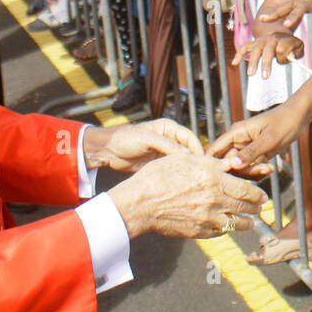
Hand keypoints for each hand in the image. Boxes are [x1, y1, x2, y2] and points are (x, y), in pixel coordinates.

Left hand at [84, 119, 203, 172]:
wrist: (107, 150)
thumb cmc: (125, 138)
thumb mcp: (146, 139)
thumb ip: (166, 144)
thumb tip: (186, 154)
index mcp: (169, 128)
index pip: (190, 138)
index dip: (198, 149)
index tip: (203, 163)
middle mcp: (169, 139)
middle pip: (188, 150)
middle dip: (195, 161)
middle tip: (200, 174)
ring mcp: (164, 152)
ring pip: (181, 161)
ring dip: (186, 169)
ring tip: (192, 180)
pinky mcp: (158, 163)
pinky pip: (171, 168)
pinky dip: (176, 174)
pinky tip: (179, 183)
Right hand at [107, 152, 265, 239]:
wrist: (139, 204)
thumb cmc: (158, 176)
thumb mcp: (184, 159)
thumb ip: (210, 162)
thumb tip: (228, 163)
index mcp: (213, 179)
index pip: (245, 188)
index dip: (257, 193)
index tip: (263, 195)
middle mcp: (214, 199)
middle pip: (244, 206)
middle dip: (256, 207)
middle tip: (261, 207)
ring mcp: (207, 218)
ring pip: (235, 223)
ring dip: (246, 222)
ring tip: (251, 222)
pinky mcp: (197, 231)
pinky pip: (219, 232)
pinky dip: (226, 230)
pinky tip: (228, 228)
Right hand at [206, 101, 306, 169]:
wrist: (299, 117)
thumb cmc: (284, 122)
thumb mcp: (269, 139)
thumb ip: (251, 152)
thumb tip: (232, 165)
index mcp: (236, 133)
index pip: (214, 149)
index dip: (214, 164)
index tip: (222, 177)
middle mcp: (237, 141)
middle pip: (228, 164)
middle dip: (243, 171)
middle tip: (262, 169)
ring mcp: (246, 149)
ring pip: (240, 169)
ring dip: (253, 172)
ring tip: (269, 168)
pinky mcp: (255, 155)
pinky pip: (251, 168)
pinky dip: (259, 171)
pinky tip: (271, 167)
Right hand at [233, 30, 304, 78]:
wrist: (280, 32)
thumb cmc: (290, 44)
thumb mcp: (299, 47)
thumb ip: (297, 52)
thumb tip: (289, 57)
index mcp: (283, 39)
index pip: (282, 48)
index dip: (282, 56)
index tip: (283, 61)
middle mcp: (271, 39)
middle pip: (268, 50)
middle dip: (266, 63)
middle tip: (265, 77)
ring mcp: (261, 41)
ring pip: (255, 50)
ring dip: (253, 62)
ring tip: (251, 74)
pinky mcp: (253, 43)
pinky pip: (244, 48)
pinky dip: (238, 55)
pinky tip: (234, 63)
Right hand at [259, 0, 311, 49]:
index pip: (304, 7)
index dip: (294, 16)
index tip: (285, 25)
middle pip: (291, 4)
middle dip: (278, 12)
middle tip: (264, 20)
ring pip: (288, 4)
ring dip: (276, 11)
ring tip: (262, 19)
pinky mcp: (303, 0)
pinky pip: (290, 5)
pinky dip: (280, 10)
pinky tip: (269, 17)